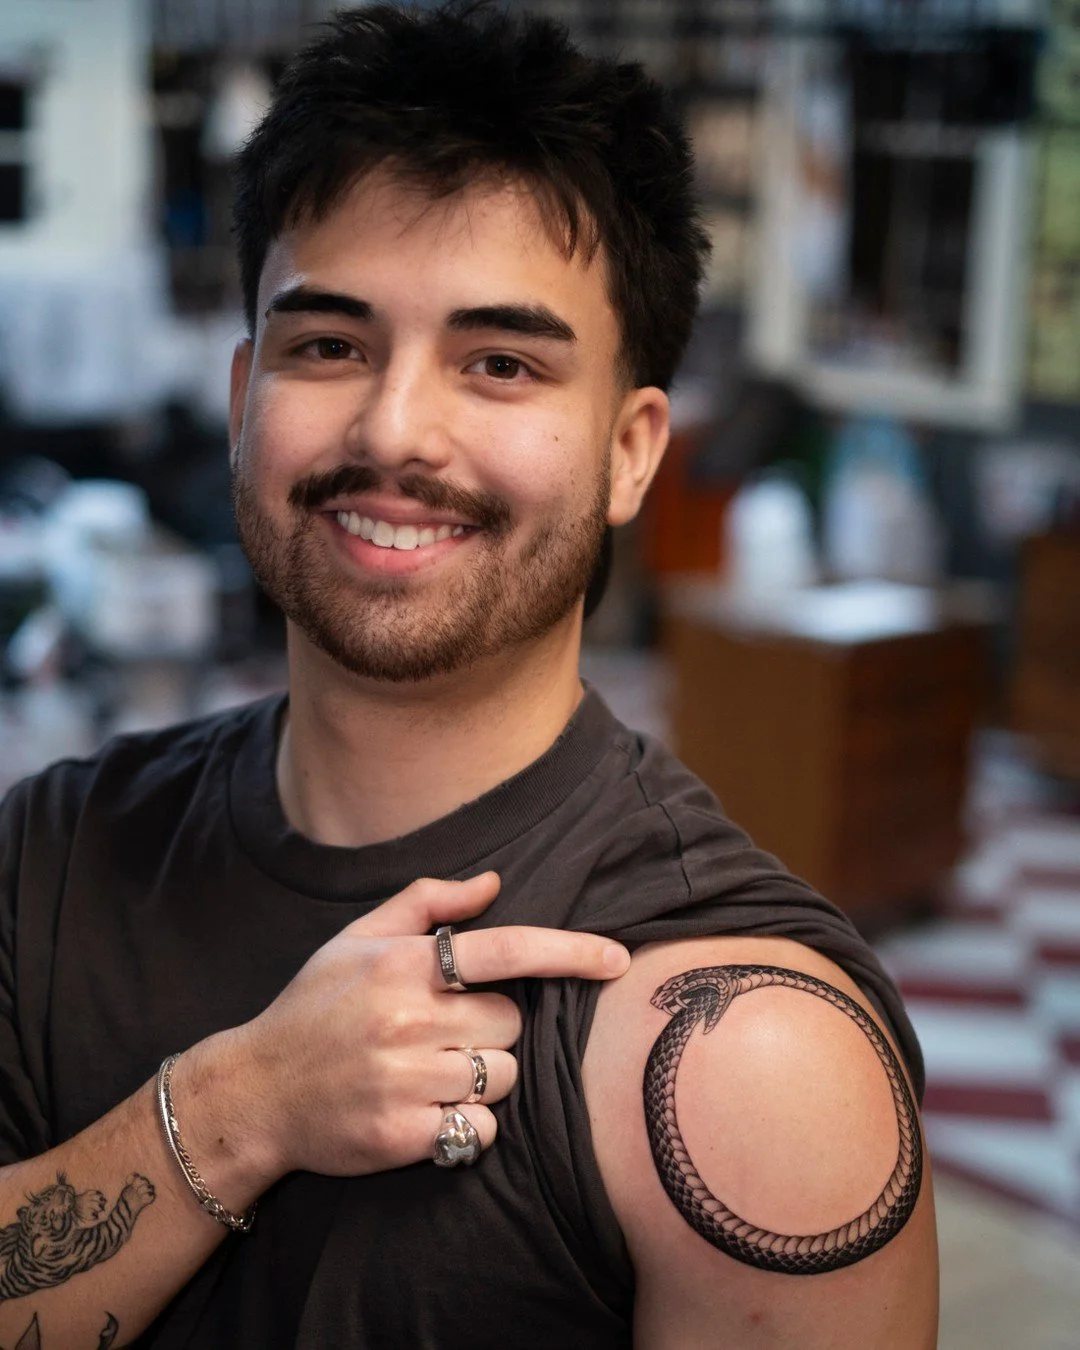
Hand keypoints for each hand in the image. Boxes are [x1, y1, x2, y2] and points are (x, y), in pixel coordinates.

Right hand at [181, 873, 628, 1192]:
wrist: (255, 1092)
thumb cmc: (314, 1006)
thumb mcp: (356, 939)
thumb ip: (426, 904)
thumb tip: (494, 882)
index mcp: (402, 965)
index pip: (504, 949)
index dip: (568, 952)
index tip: (616, 958)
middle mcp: (406, 1019)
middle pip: (512, 1023)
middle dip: (493, 1028)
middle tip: (445, 1032)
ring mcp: (403, 1080)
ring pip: (503, 1077)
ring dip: (482, 1078)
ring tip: (430, 1072)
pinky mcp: (401, 1135)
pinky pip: (480, 1131)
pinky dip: (467, 1127)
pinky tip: (426, 1111)